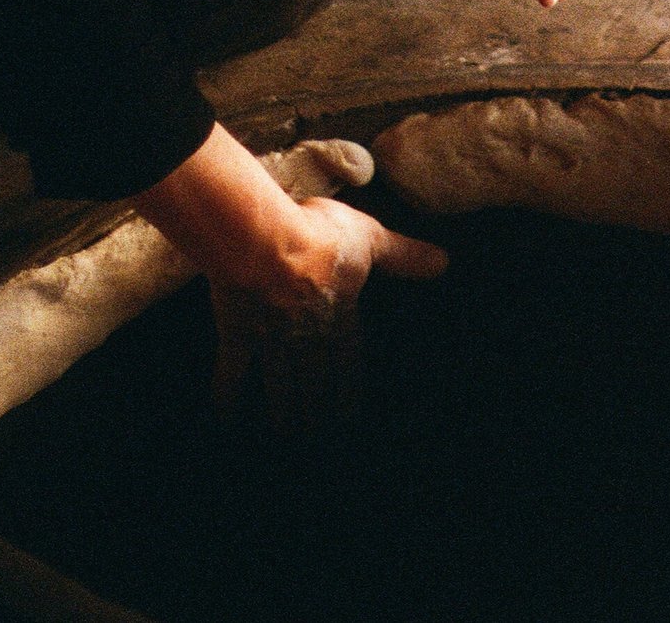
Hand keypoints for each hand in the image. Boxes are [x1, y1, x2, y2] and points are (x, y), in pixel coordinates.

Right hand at [134, 130, 445, 418]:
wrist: (264, 241)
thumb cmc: (320, 236)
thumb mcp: (371, 240)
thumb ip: (403, 255)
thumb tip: (444, 263)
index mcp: (340, 319)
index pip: (350, 364)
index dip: (349, 390)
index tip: (348, 417)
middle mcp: (308, 338)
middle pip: (315, 383)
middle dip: (316, 409)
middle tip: (315, 434)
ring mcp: (272, 340)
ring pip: (280, 386)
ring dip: (284, 411)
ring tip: (284, 433)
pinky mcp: (237, 334)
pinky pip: (232, 371)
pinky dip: (227, 394)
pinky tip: (225, 416)